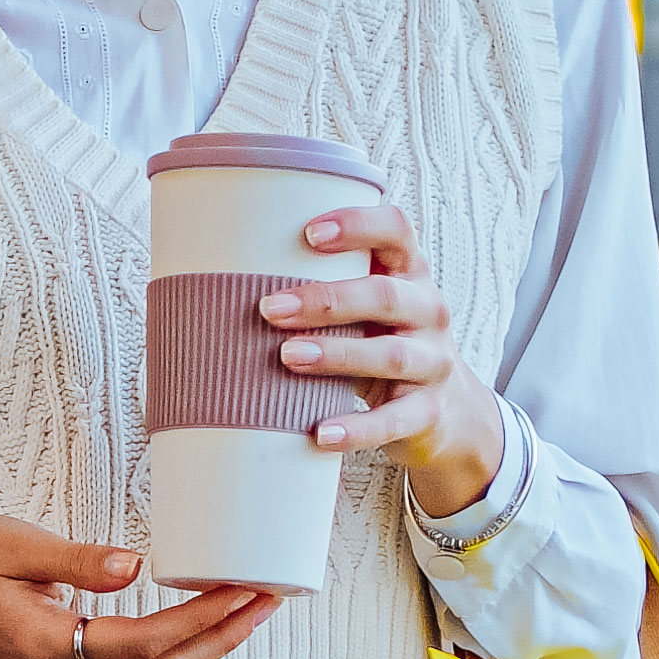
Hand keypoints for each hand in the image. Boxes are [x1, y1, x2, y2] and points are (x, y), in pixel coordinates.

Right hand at [0, 517, 276, 658]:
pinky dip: (180, 648)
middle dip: (221, 639)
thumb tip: (135, 568)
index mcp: (44, 646)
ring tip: (252, 608)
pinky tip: (209, 621)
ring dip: (208, 647)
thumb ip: (78, 562)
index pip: (139, 643)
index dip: (197, 620)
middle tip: (268, 599)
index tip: (240, 588)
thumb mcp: (16, 545)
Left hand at [253, 204, 509, 507]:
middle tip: (269, 308)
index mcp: (408, 272)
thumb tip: (215, 280)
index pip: (396, 230)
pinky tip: (320, 433)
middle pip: (385, 295)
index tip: (309, 233)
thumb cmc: (380, 343)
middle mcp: (428, 310)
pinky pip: (392, 421)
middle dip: (325, 300)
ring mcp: (432, 362)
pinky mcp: (427, 412)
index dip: (358, 225)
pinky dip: (356, 429)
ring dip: (336, 354)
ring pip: (389, 354)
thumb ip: (321, 286)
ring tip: (287, 357)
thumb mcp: (364, 309)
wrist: (444, 412)